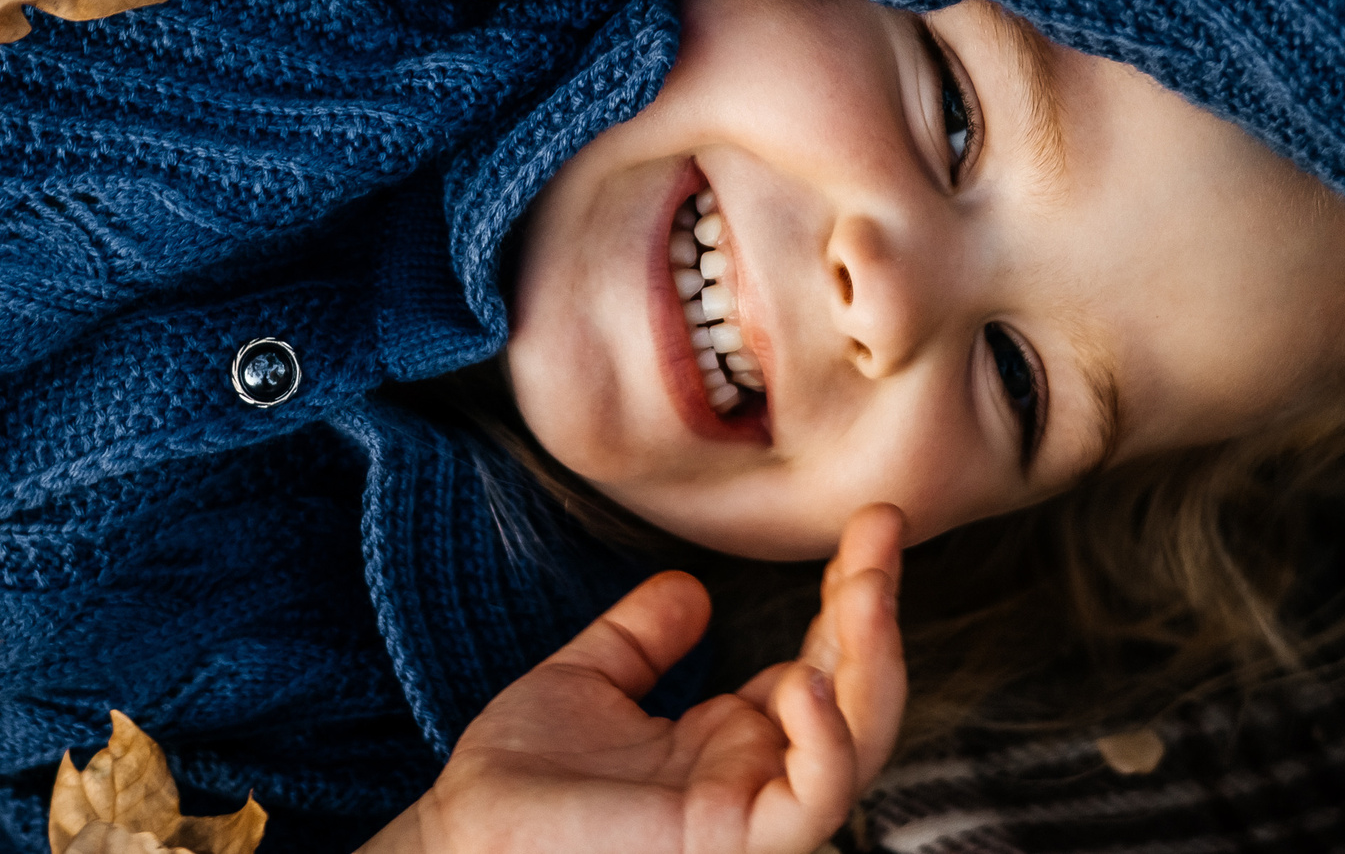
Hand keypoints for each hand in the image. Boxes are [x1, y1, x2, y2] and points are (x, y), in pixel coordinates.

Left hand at [361, 505, 905, 853]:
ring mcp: (753, 815)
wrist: (462, 836)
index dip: (850, 595)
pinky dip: (825, 740)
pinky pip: (813, 800)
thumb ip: (643, 638)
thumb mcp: (587, 683)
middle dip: (876, 607)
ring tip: (867, 581)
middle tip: (882, 524)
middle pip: (855, 694)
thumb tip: (691, 588)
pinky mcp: (737, 844)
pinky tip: (809, 679)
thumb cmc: (516, 783)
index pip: (822, 664)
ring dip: (872, 658)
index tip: (866, 523)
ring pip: (856, 743)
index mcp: (729, 745)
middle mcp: (754, 778)